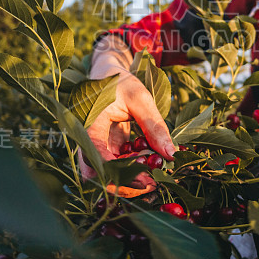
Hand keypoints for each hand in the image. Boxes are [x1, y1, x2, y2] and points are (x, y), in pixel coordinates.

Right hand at [78, 66, 175, 196]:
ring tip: (155, 176)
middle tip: (154, 182)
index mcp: (89, 126)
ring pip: (108, 174)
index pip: (97, 158)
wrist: (109, 75)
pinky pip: (117, 166)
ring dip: (131, 178)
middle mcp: (88, 141)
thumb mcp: (140, 99)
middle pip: (100, 174)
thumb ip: (154, 126)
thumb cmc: (121, 82)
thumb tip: (171, 154)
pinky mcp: (106, 149)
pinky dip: (133, 168)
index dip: (120, 173)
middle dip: (126, 183)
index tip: (146, 178)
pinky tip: (150, 163)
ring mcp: (97, 147)